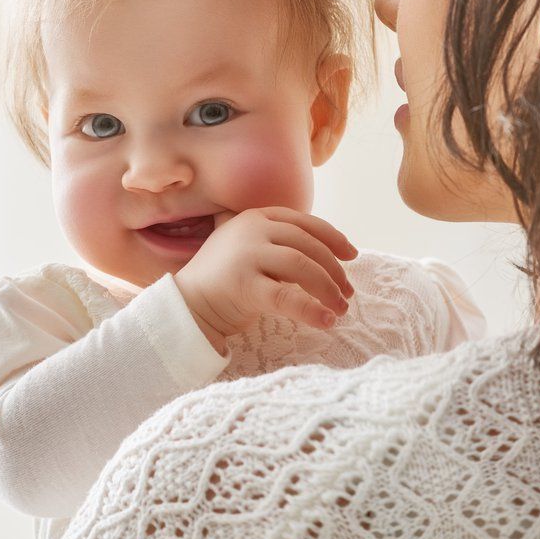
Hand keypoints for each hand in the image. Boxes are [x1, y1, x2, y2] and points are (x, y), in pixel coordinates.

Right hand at [173, 207, 357, 351]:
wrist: (187, 306)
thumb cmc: (223, 281)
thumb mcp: (248, 248)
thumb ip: (277, 241)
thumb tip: (328, 253)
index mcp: (255, 217)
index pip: (305, 222)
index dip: (333, 238)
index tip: (352, 255)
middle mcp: (252, 230)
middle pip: (308, 245)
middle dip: (334, 270)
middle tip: (347, 294)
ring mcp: (246, 255)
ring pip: (302, 266)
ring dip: (328, 289)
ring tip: (340, 309)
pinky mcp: (243, 285)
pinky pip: (287, 297)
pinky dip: (310, 309)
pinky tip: (325, 321)